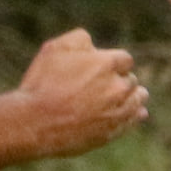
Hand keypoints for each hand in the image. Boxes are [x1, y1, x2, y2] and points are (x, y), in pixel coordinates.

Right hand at [17, 28, 148, 157]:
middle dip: (120, 80)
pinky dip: (134, 115)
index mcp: (107, 64)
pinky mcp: (112, 132)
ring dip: (132, 96)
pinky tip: (135, 113)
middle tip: (104, 86)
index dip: (112, 64)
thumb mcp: (55, 49)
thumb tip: (93, 44)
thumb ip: (80, 39)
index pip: (124, 60)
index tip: (100, 70)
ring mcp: (117, 111)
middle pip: (131, 80)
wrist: (33, 123)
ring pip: (137, 99)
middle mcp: (118, 87)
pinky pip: (132, 121)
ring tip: (120, 98)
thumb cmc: (42, 84)